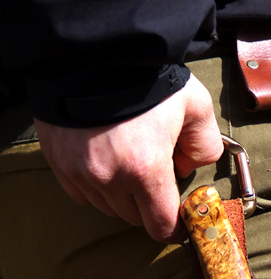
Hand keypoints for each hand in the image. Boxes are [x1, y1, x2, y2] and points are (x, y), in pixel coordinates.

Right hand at [35, 75, 222, 242]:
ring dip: (124, 197)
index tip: (180, 221)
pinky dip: (97, 188)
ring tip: (134, 165)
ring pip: (106, 207)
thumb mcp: (195, 105)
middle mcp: (108, 177)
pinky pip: (80, 193)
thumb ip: (204, 144)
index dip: (174, 227)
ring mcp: (78, 171)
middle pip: (134, 217)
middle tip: (160, 178)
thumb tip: (191, 166)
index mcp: (145, 169)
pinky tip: (109, 165)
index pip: (160, 225)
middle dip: (151, 206)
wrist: (93, 51)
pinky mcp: (58, 160)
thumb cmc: (148, 78)